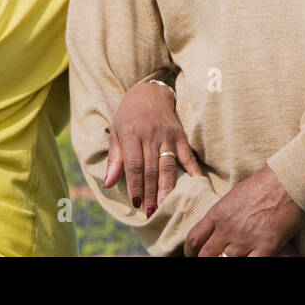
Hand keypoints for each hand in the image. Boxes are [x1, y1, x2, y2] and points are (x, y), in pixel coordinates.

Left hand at [105, 80, 202, 216]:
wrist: (150, 92)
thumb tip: (109, 183)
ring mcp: (167, 135)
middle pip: (151, 169)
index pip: (134, 165)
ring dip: (166, 188)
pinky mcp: (180, 135)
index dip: (135, 186)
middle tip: (150, 212)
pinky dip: (192, 170)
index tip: (135, 203)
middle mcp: (150, 135)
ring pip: (168, 165)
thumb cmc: (129, 115)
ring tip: (165, 205)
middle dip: (150, 193)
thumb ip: (115, 157)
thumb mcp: (116, 131)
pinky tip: (195, 183)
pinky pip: (187, 155)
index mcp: (131, 133)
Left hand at [184, 165, 304, 256]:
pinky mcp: (266, 247)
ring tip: (234, 257)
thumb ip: (223, 214)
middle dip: (205, 260)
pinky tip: (251, 259)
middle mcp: (228, 228)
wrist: (288, 179)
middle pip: (206, 255)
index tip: (194, 255)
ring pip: (227, 262)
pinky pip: (250, 264)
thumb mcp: (234, 195)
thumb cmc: (264, 183)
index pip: (194, 239)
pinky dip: (248, 263)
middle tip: (211, 259)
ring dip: (229, 260)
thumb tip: (217, 227)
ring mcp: (246, 239)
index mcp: (218, 213)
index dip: (190, 251)